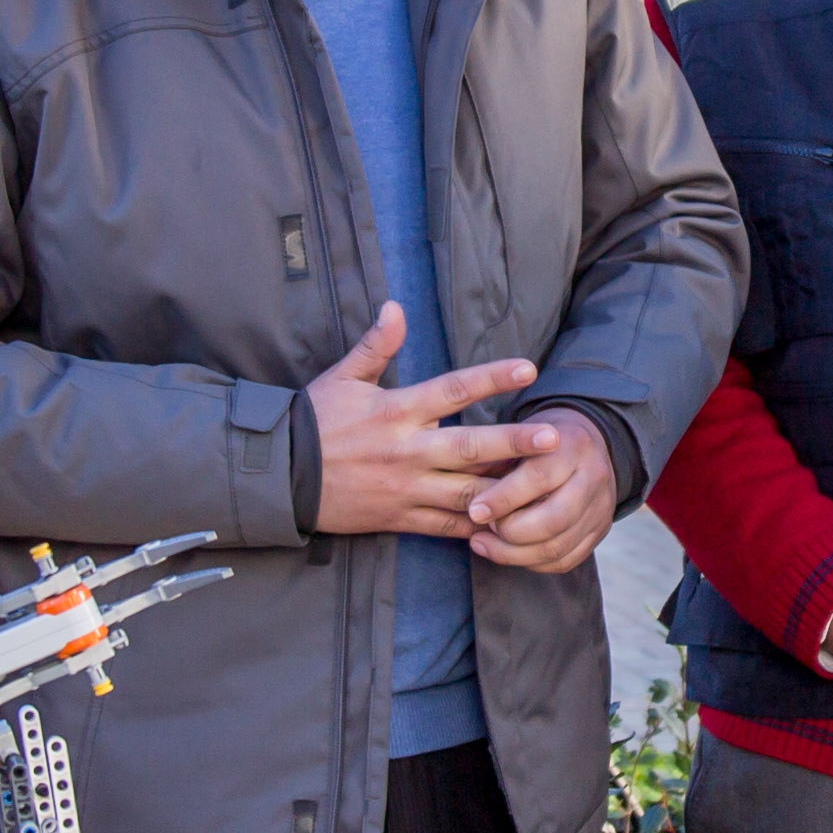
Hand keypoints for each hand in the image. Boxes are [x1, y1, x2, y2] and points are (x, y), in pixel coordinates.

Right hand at [306, 302, 539, 541]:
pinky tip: (508, 523)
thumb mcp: (342, 378)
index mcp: (396, 411)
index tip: (528, 368)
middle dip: (513, 444)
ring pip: (466, 493)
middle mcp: (407, 451)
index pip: (452, 390)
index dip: (491, 378)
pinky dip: (477, 526)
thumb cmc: (312, 421)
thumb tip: (395, 306)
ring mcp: (406, 488)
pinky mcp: (400, 518)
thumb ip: (375, 345)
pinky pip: (447, 526)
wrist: (279, 477)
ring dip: (506, 491)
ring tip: (544, 487)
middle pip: (470, 447)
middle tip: (553, 438)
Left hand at [464, 406, 617, 573]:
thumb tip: (470, 502)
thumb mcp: (520, 435)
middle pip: (553, 520)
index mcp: (573, 445)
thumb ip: (499, 460)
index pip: (538, 477)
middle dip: (510, 532)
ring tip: (483, 544)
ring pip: (557, 547)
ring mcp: (602, 508)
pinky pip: (564, 561)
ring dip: (514, 553)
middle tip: (481, 530)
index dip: (503, 498)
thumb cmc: (538, 441)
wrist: (584, 445)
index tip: (474, 511)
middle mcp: (594, 477)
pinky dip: (531, 562)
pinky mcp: (600, 531)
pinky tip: (508, 552)